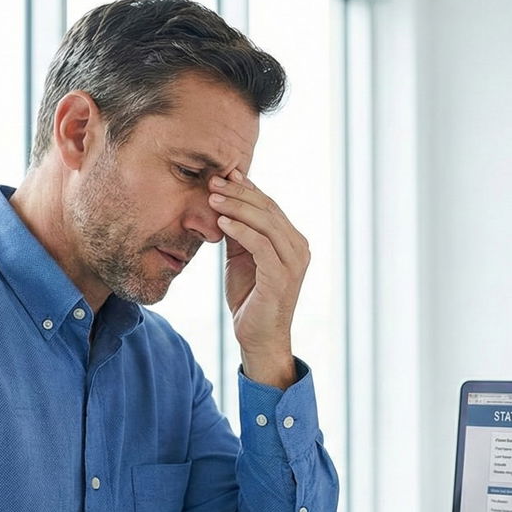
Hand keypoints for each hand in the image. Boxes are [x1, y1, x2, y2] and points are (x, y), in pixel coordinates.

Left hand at [212, 170, 309, 389]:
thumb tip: (223, 204)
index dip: (247, 188)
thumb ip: (239, 233)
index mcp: (292, 241)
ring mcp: (293, 262)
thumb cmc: (250, 298)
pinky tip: (221, 221)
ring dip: (236, 207)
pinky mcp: (281, 276)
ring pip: (265, 223)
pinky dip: (240, 230)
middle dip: (238, 192)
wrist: (258, 337)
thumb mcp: (242, 258)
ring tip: (212, 196)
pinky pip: (261, 245)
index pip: (269, 206)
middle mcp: (299, 248)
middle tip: (213, 180)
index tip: (223, 174)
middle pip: (268, 209)